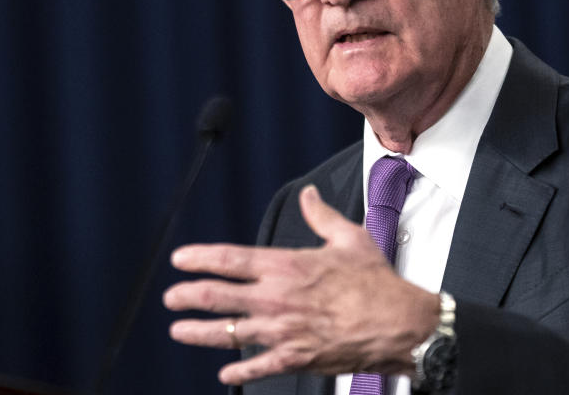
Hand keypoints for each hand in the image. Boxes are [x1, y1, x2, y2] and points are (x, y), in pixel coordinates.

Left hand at [162, 184, 439, 384]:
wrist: (397, 323)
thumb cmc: (374, 281)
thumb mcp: (348, 238)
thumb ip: (321, 216)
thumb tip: (309, 194)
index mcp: (286, 266)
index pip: (230, 260)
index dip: (200, 259)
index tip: (180, 260)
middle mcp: (276, 298)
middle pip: (218, 296)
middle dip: (188, 296)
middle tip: (172, 296)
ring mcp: (282, 331)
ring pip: (228, 333)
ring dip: (199, 332)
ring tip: (179, 330)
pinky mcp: (294, 358)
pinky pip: (257, 368)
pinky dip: (237, 373)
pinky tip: (224, 374)